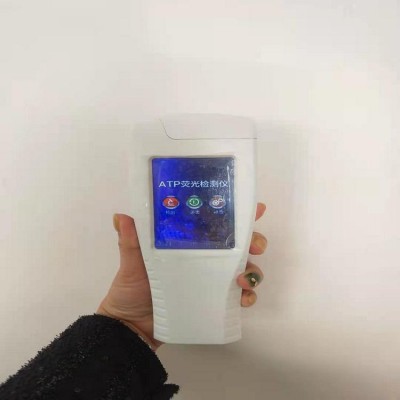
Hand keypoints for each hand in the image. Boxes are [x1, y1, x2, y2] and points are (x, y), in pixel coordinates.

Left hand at [97, 203, 267, 350]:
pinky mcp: (214, 302)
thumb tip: (120, 216)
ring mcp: (211, 280)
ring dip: (253, 271)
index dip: (237, 215)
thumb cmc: (131, 290)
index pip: (215, 224)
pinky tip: (242, 299)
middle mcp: (205, 259)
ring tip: (243, 278)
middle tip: (255, 246)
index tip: (255, 209)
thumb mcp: (132, 263)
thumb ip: (129, 241)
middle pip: (238, 245)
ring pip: (244, 269)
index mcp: (189, 244)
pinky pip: (238, 297)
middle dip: (253, 241)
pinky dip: (247, 296)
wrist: (131, 328)